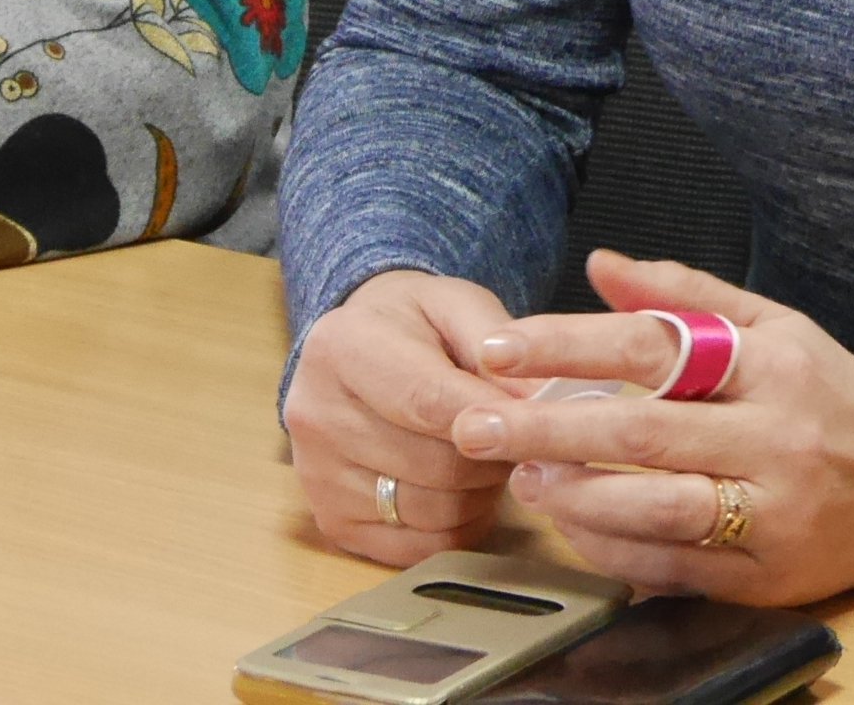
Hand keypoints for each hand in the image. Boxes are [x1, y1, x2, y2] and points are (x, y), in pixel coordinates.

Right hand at [285, 268, 524, 564]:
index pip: (426, 401)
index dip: (492, 418)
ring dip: (478, 492)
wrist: (357, 348)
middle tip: (513, 435)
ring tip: (483, 456)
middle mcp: (315, 414)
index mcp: (341, 348)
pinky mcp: (333, 522)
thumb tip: (538, 398)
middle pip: (435, 464)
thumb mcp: (457, 306)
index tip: (538, 420)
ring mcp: (317, 475)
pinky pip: (420, 548)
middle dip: (493, 454)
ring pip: (433, 511)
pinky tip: (458, 487)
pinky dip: (456, 524)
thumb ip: (499, 344)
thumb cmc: (415, 326)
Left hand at [448, 251, 853, 606]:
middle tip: (478, 424)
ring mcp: (773, 511)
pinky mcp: (768, 575)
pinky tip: (572, 525)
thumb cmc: (826, 394)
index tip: (500, 348)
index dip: (568, 345)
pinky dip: (617, 548)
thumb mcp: (773, 324)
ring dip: (577, 495)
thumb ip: (685, 293)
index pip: (653, 347)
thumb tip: (600, 264)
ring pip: (658, 507)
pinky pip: (677, 566)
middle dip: (547, 426)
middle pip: (642, 431)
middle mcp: (774, 437)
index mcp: (770, 363)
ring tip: (522, 474)